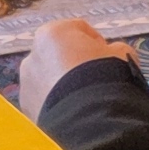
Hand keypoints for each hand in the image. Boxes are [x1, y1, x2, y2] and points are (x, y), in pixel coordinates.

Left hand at [17, 16, 136, 118]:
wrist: (88, 119)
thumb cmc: (105, 78)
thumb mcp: (122, 55)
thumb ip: (115, 49)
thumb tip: (113, 52)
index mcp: (53, 33)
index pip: (79, 30)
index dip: (97, 43)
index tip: (109, 57)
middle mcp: (33, 54)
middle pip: (59, 55)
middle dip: (76, 64)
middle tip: (96, 79)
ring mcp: (26, 82)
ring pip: (49, 79)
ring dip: (63, 85)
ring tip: (85, 100)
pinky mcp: (26, 108)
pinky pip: (44, 100)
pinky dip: (57, 104)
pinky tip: (75, 112)